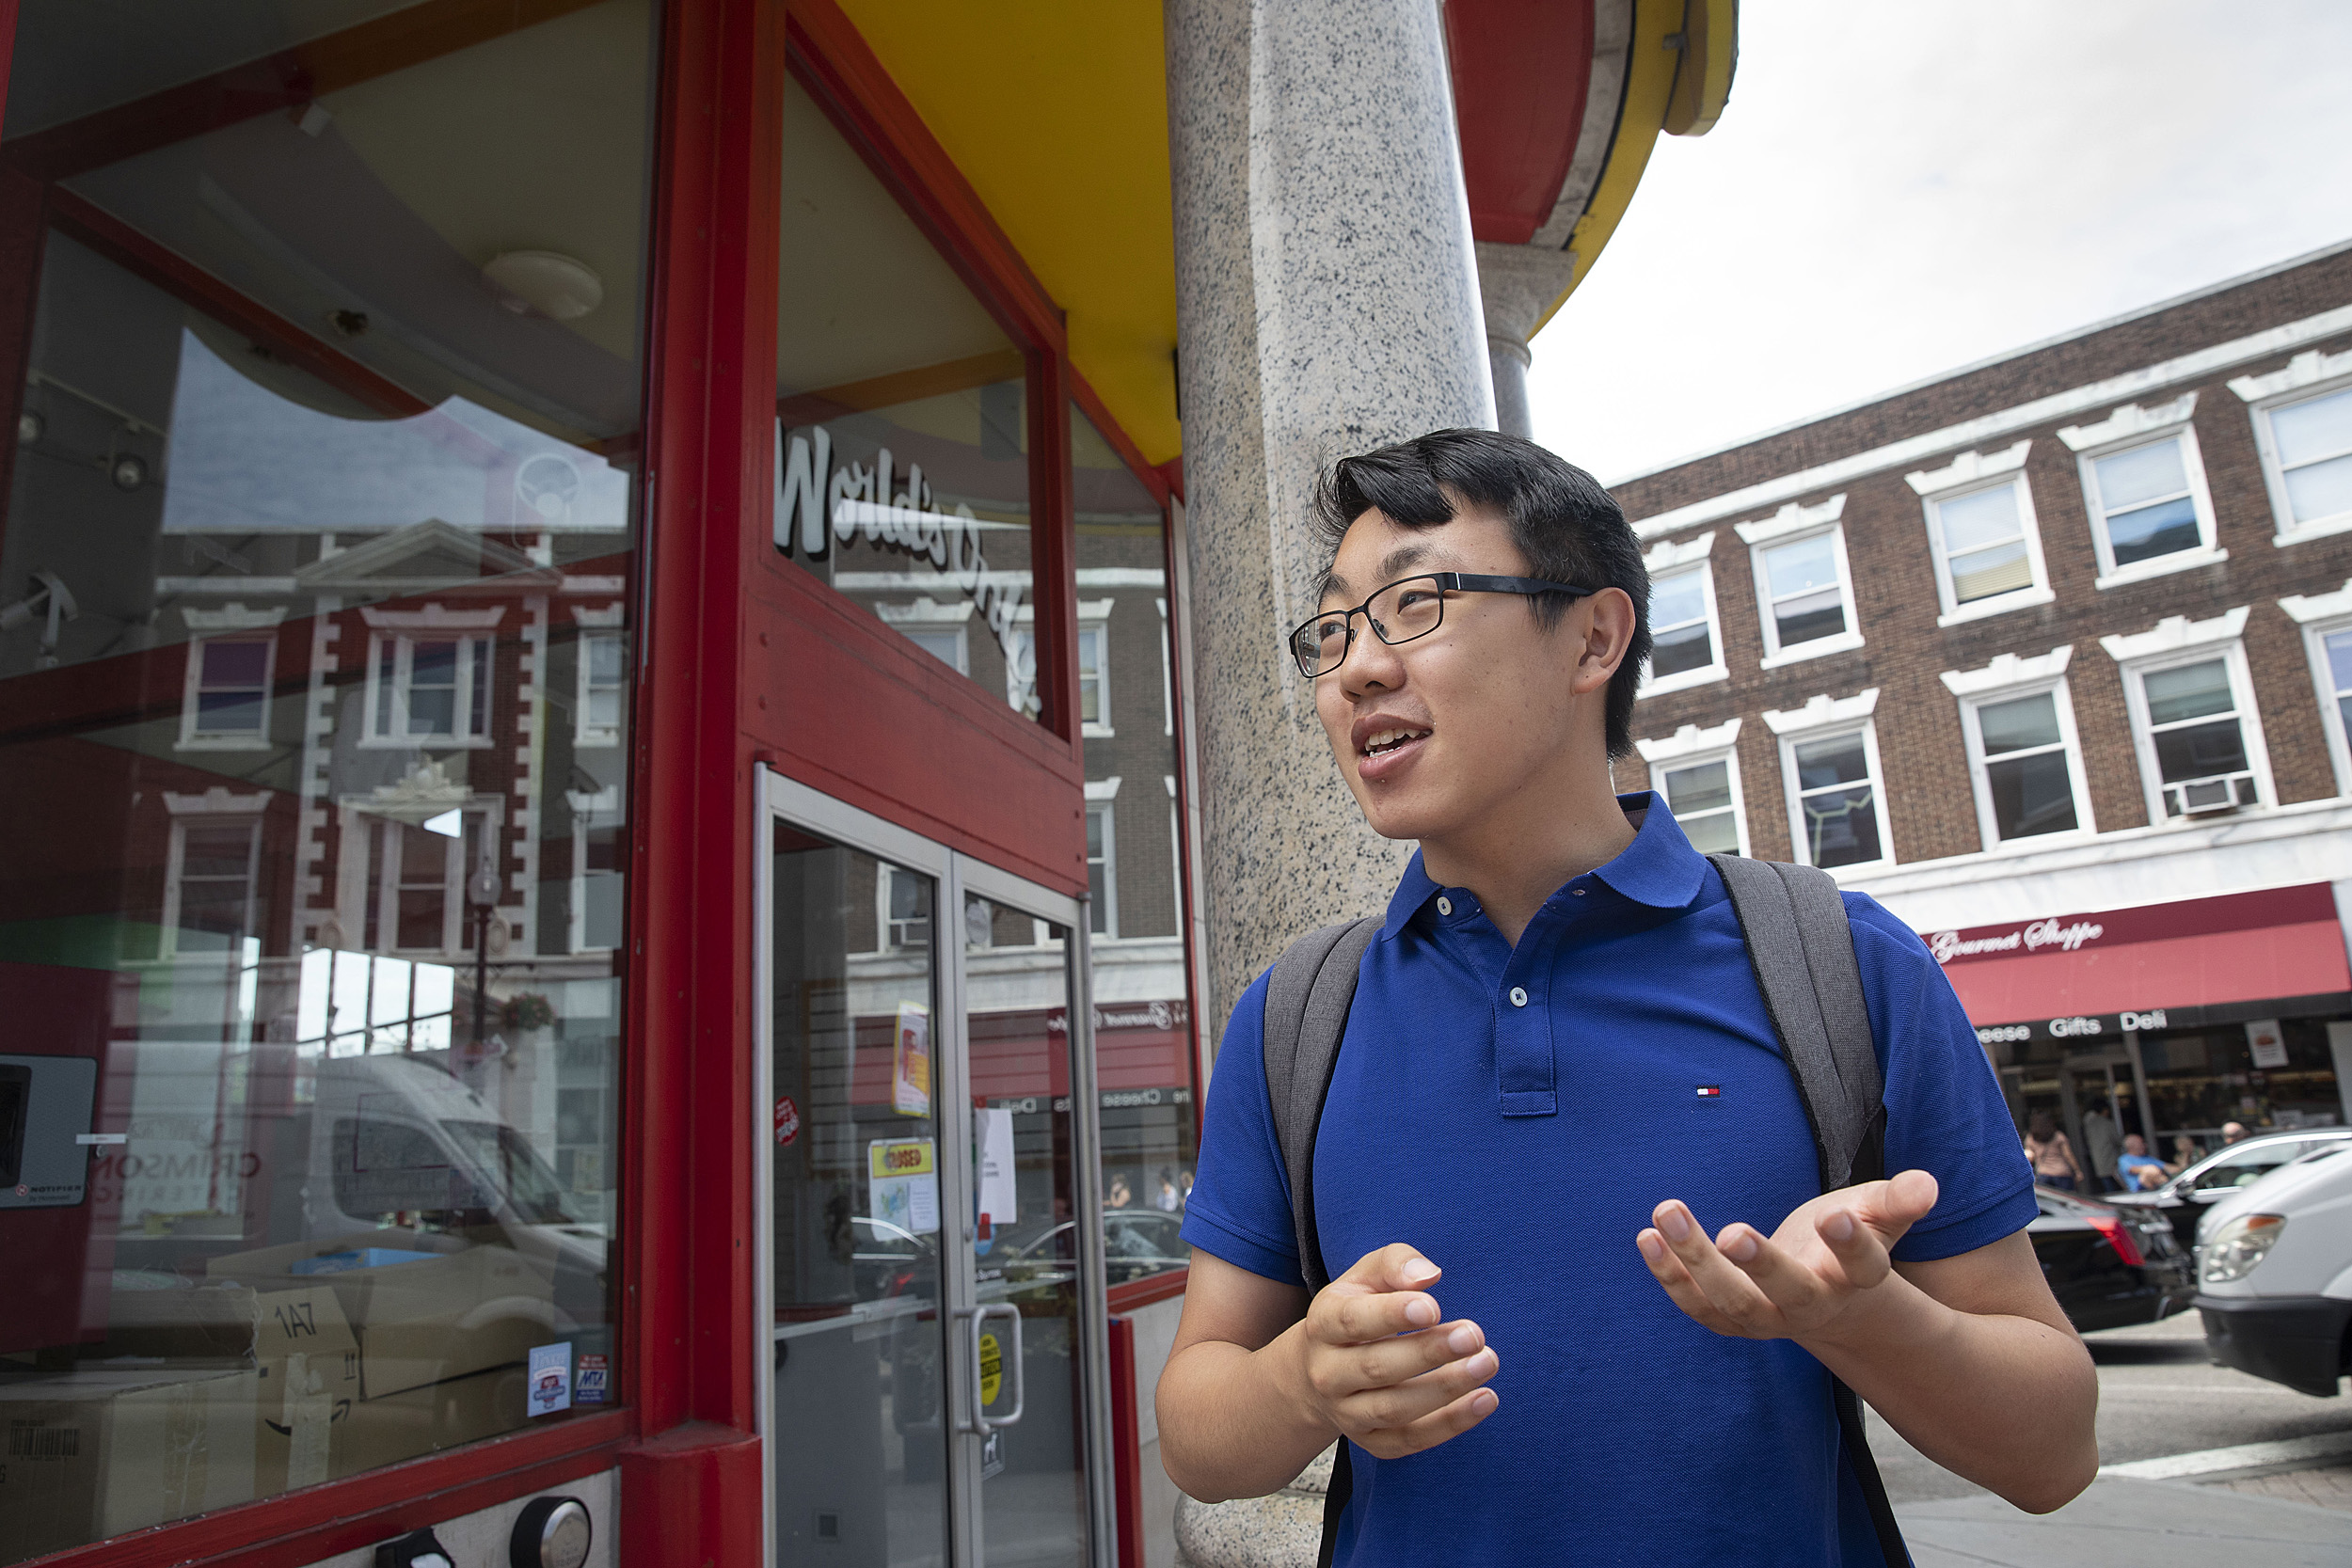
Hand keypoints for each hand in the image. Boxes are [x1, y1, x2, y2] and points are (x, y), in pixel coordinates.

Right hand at [1278, 1243, 1500, 1459]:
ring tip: (1486, 1363)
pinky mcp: (1371, 1442)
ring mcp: (1347, 1413)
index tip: (1434, 1307)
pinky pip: (1410, 1440)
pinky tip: (1485, 1399)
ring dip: (1445, 1388)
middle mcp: (1327, 1374)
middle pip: (1376, 1367)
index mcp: (1323, 1325)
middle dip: (1428, 1352)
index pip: (1353, 1321)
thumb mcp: (1365, 1277)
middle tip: (1474, 1336)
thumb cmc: (1357, 1311)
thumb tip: (1428, 1276)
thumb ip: (1395, 1264)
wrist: (1319, 1371)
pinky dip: (1450, 1424)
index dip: (1392, 1315)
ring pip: (1394, 1409)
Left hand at [1634, 1169, 1940, 1345]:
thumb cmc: (1853, 1237)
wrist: (1829, 1293)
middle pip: (1788, 1295)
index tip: (1838, 1218)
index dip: (1853, 1246)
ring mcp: (1768, 1318)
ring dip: (1695, 1261)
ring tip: (1666, 1210)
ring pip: (1732, 1303)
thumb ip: (1898, 1200)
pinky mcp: (1731, 1318)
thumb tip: (1928, 1184)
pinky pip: (1697, 1306)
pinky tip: (1647, 1236)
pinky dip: (1670, 1276)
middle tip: (1733, 1232)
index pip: (1863, 1269)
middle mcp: (1812, 1306)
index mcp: (1857, 1281)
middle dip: (1761, 1266)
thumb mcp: (1879, 1213)